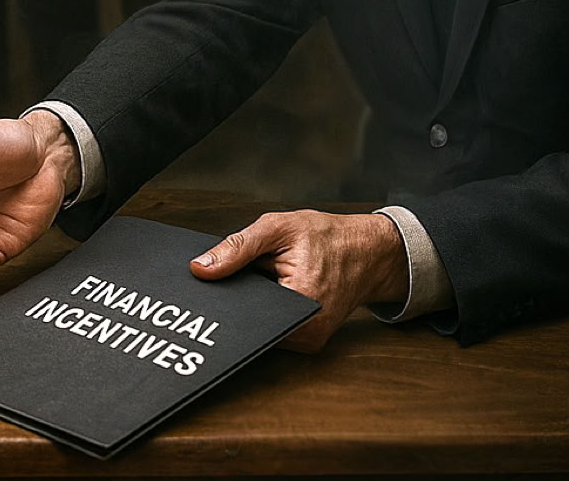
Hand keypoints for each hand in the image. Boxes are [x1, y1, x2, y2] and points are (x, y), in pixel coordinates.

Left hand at [190, 210, 409, 351]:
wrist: (368, 252)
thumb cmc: (330, 237)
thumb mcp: (278, 228)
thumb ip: (237, 248)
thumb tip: (201, 268)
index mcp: (300, 302)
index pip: (242, 311)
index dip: (223, 295)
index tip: (212, 283)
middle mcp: (306, 331)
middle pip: (249, 321)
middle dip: (238, 297)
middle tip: (246, 270)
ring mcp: (307, 340)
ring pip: (259, 324)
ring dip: (253, 302)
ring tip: (267, 274)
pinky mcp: (306, 339)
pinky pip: (272, 326)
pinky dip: (265, 307)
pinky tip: (273, 286)